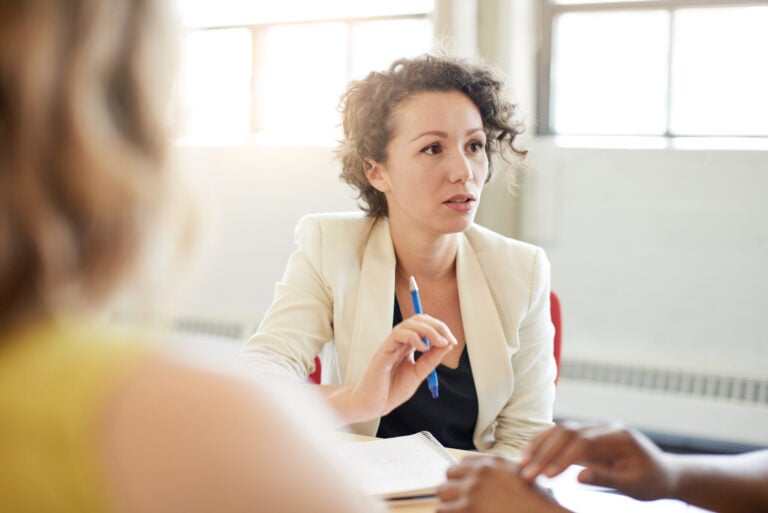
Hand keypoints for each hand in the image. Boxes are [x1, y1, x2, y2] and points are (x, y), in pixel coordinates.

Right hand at [343, 314, 455, 421]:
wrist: (374, 405)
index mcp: (407, 346)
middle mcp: (399, 342)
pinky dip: (414, 337)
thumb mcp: (418, 373)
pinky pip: (398, 334)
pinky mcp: (383, 350)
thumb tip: (447, 344)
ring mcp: (390, 344)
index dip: (440, 329)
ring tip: (439, 342)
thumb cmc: (391, 390)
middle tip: (448, 339)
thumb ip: (431, 360)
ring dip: (429, 330)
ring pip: (409, 324)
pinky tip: (423, 348)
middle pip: (419, 320)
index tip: (452, 341)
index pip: (425, 326)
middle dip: (437, 326)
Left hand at [436, 455, 570, 512]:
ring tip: (458, 509)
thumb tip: (476, 474)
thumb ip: (496, 471)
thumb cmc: (533, 503)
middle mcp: (480, 472)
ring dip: (448, 501)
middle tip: (459, 500)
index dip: (462, 476)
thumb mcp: (517, 475)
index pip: (463, 462)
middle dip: (453, 487)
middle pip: (449, 474)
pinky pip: (443, 509)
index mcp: (492, 462)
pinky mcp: (467, 507)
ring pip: (442, 491)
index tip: (464, 485)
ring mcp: (472, 489)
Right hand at [518, 422, 674, 501]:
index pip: (583, 442)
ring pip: (560, 430)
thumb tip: (578, 477)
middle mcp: (604, 427)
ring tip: (522, 464)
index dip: (562, 457)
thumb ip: (607, 478)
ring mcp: (594, 430)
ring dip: (539, 446)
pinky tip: (530, 456)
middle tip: (527, 473)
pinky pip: (561, 436)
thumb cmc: (651, 481)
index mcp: (618, 436)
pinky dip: (544, 444)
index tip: (547, 475)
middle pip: (567, 432)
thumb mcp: (634, 485)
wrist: (663, 473)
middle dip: (544, 452)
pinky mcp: (587, 437)